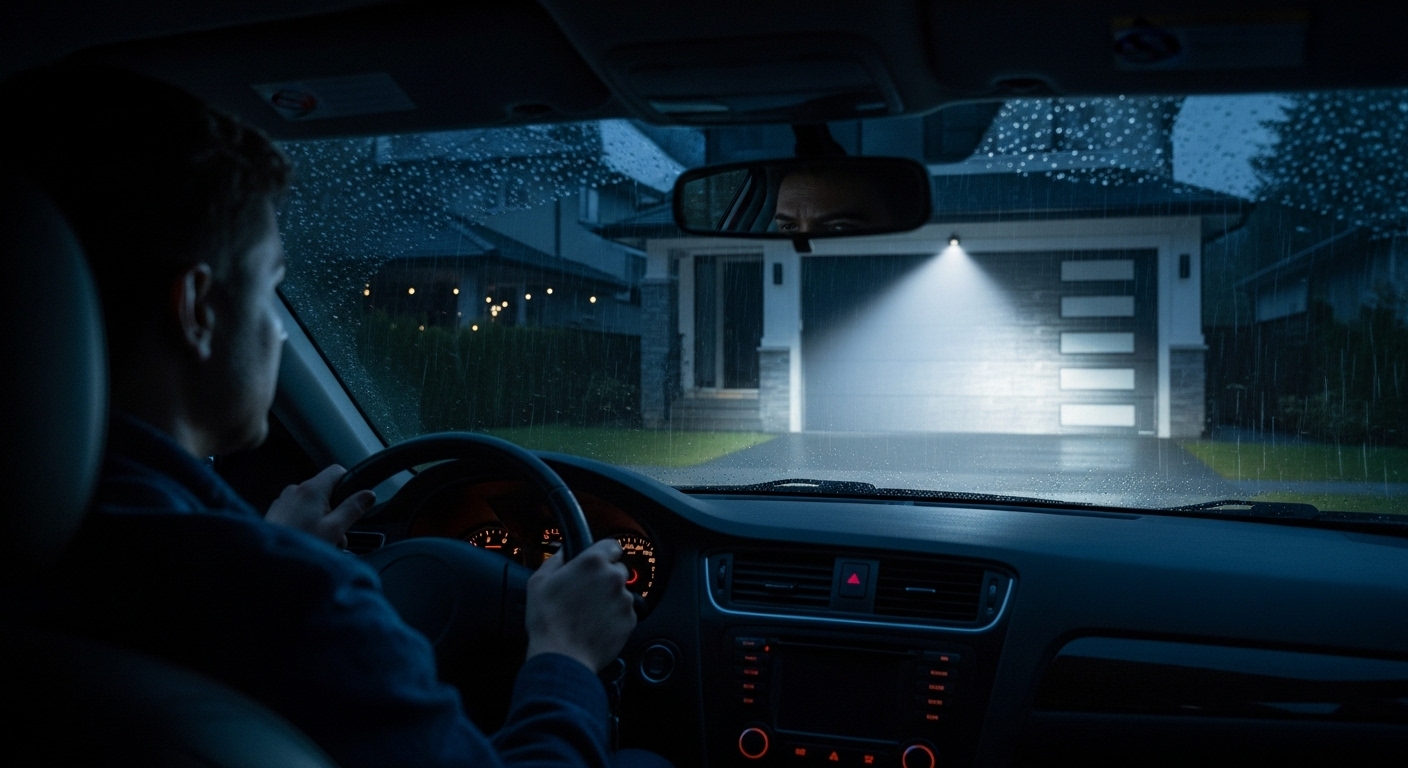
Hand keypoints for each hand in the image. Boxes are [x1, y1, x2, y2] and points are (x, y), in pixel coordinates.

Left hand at [264, 465, 375, 547]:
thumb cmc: (299, 545)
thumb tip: (368, 495)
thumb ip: (353, 508)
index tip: (352, 502)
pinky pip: (297, 512)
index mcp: (311, 489)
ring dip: (320, 519)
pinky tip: (305, 541)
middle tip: (336, 533)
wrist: (267, 564)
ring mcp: (282, 501)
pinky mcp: (275, 514)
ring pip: (311, 503)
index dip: (348, 484)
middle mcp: (294, 490)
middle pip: (324, 490)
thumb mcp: (334, 529)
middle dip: (334, 510)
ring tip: (319, 541)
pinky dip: (305, 523)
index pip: (337, 471)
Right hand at [524, 538, 636, 671]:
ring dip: (609, 599)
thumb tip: (564, 551)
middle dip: (605, 579)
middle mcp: (614, 578)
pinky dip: (614, 617)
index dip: (604, 554)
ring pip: (621, 593)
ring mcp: (625, 600)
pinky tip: (595, 625)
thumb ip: (555, 560)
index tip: (596, 564)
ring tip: (588, 614)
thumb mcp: (539, 582)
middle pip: (617, 570)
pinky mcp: (630, 621)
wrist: (562, 656)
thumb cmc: (548, 620)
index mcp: (593, 562)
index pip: (612, 546)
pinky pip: (624, 613)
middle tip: (586, 593)